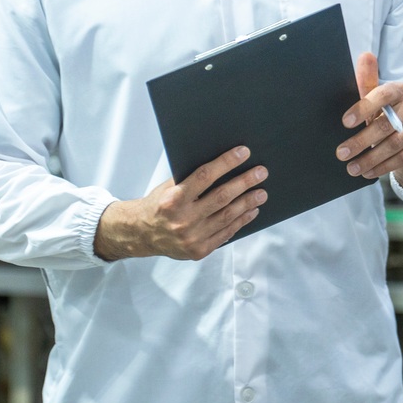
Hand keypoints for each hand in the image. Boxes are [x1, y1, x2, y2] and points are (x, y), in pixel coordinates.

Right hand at [93, 146, 267, 260]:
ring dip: (248, 202)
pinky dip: (241, 221)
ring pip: (228, 216)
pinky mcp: (199, 250)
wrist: (141, 234)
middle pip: (221, 197)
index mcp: (173, 200)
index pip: (204, 176)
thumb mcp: (168, 188)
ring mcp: (192, 238)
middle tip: (261, 172)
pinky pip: (226, 233)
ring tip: (262, 192)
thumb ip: (190, 179)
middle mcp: (183, 220)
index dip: (226, 162)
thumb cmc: (158, 205)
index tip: (244, 152)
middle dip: (245, 182)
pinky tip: (251, 211)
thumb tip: (223, 163)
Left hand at [338, 52, 402, 194]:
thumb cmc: (388, 114)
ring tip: (352, 168)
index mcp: (400, 89)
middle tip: (341, 153)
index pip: (382, 95)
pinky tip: (369, 172)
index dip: (363, 108)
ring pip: (393, 145)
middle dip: (360, 142)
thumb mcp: (376, 99)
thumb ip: (367, 81)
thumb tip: (365, 55)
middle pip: (385, 125)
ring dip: (369, 159)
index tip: (344, 123)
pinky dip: (384, 167)